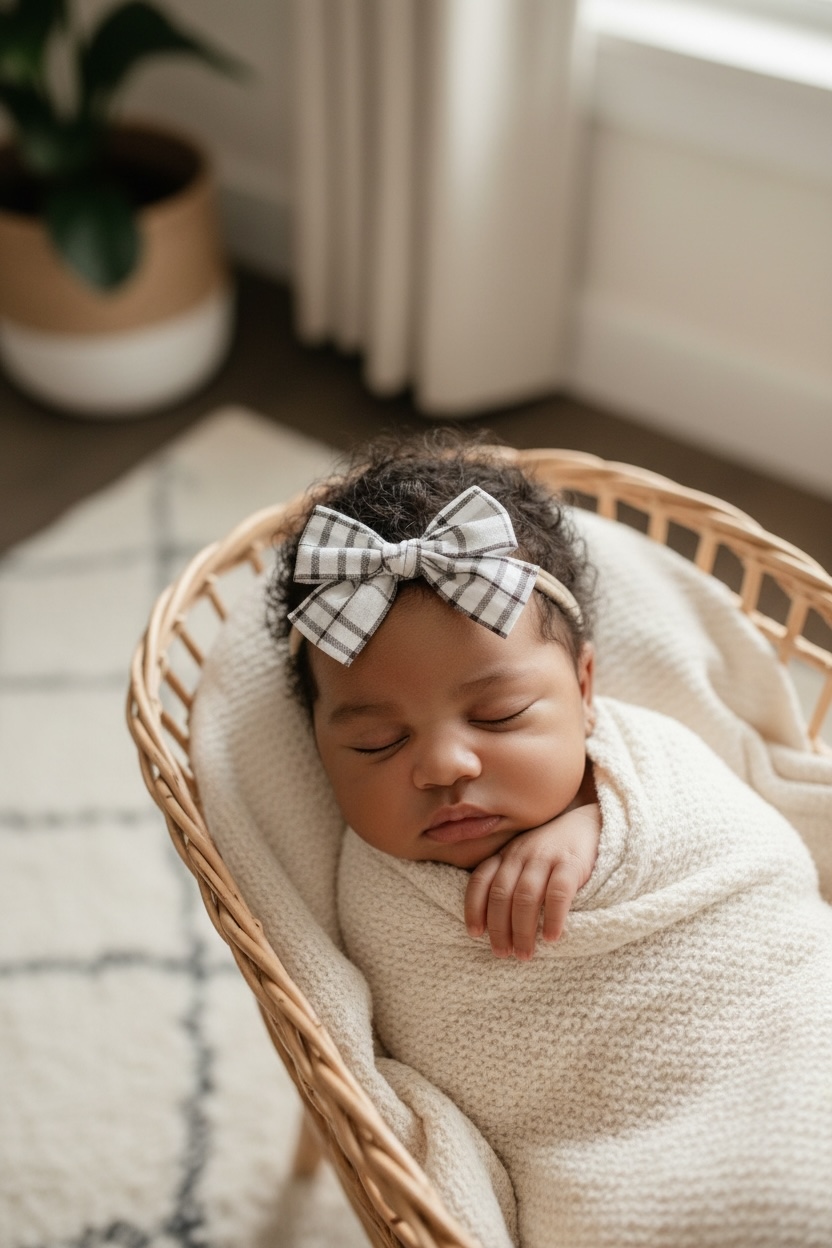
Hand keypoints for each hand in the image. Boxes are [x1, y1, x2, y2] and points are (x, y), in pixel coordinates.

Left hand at [464, 803, 600, 960]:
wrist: (589, 825)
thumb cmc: (551, 851)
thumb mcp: (523, 859)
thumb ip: (508, 879)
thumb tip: (491, 924)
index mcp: (506, 855)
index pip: (480, 880)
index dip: (473, 907)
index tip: (474, 933)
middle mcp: (521, 854)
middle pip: (501, 894)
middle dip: (499, 928)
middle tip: (503, 954)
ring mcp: (545, 857)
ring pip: (525, 896)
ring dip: (522, 929)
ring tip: (524, 953)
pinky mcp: (571, 863)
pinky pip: (558, 892)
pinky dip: (552, 917)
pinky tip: (551, 937)